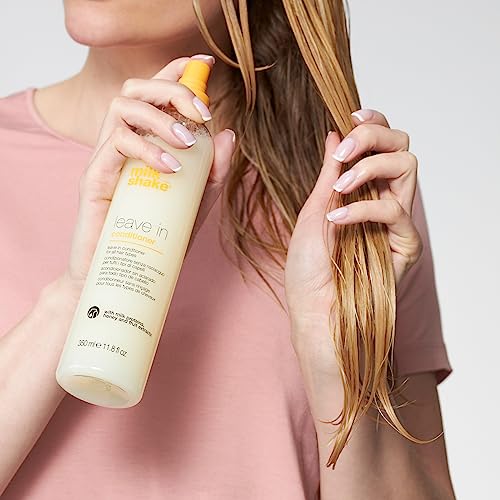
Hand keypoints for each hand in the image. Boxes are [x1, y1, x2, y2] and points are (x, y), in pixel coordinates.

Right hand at [64, 55, 234, 292]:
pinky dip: (146, 149)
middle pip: (136, 90)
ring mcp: (105, 160)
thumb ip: (212, 173)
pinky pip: (113, 146)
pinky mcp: (93, 180)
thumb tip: (230, 135)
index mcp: (143, 144)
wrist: (121, 275)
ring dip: (159, 118)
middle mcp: (121, 144)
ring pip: (122, 109)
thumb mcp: (195, 203)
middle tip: (202, 113)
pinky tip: (171, 167)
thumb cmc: (156, 239)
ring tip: (188, 143)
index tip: (202, 64)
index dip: (175, 72)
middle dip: (172, 90)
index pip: (154, 94)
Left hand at [284, 109, 421, 376]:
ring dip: (371, 166)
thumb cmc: (308, 270)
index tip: (352, 113)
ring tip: (341, 186)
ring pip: (408, 167)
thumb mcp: (312, 212)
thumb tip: (334, 135)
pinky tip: (338, 218)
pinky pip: (395, 211)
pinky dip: (364, 208)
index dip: (374, 123)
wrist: (314, 313)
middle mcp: (383, 201)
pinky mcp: (404, 246)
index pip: (380, 146)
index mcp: (361, 192)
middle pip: (402, 147)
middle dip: (374, 136)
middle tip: (346, 151)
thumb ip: (329, 175)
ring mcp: (395, 223)